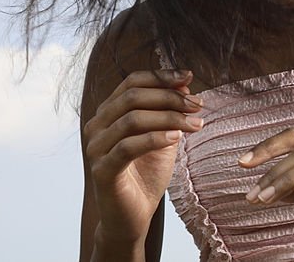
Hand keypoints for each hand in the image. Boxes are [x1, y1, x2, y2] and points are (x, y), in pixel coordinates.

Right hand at [83, 69, 204, 243]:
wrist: (132, 217)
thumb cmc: (146, 175)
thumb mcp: (163, 136)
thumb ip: (169, 111)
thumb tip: (186, 84)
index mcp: (108, 113)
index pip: (133, 82)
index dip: (162, 76)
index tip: (189, 77)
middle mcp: (96, 126)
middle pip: (132, 97)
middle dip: (170, 97)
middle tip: (197, 105)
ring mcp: (95, 149)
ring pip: (132, 119)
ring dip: (168, 117)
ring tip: (195, 124)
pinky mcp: (101, 171)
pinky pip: (127, 147)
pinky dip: (155, 138)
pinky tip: (177, 138)